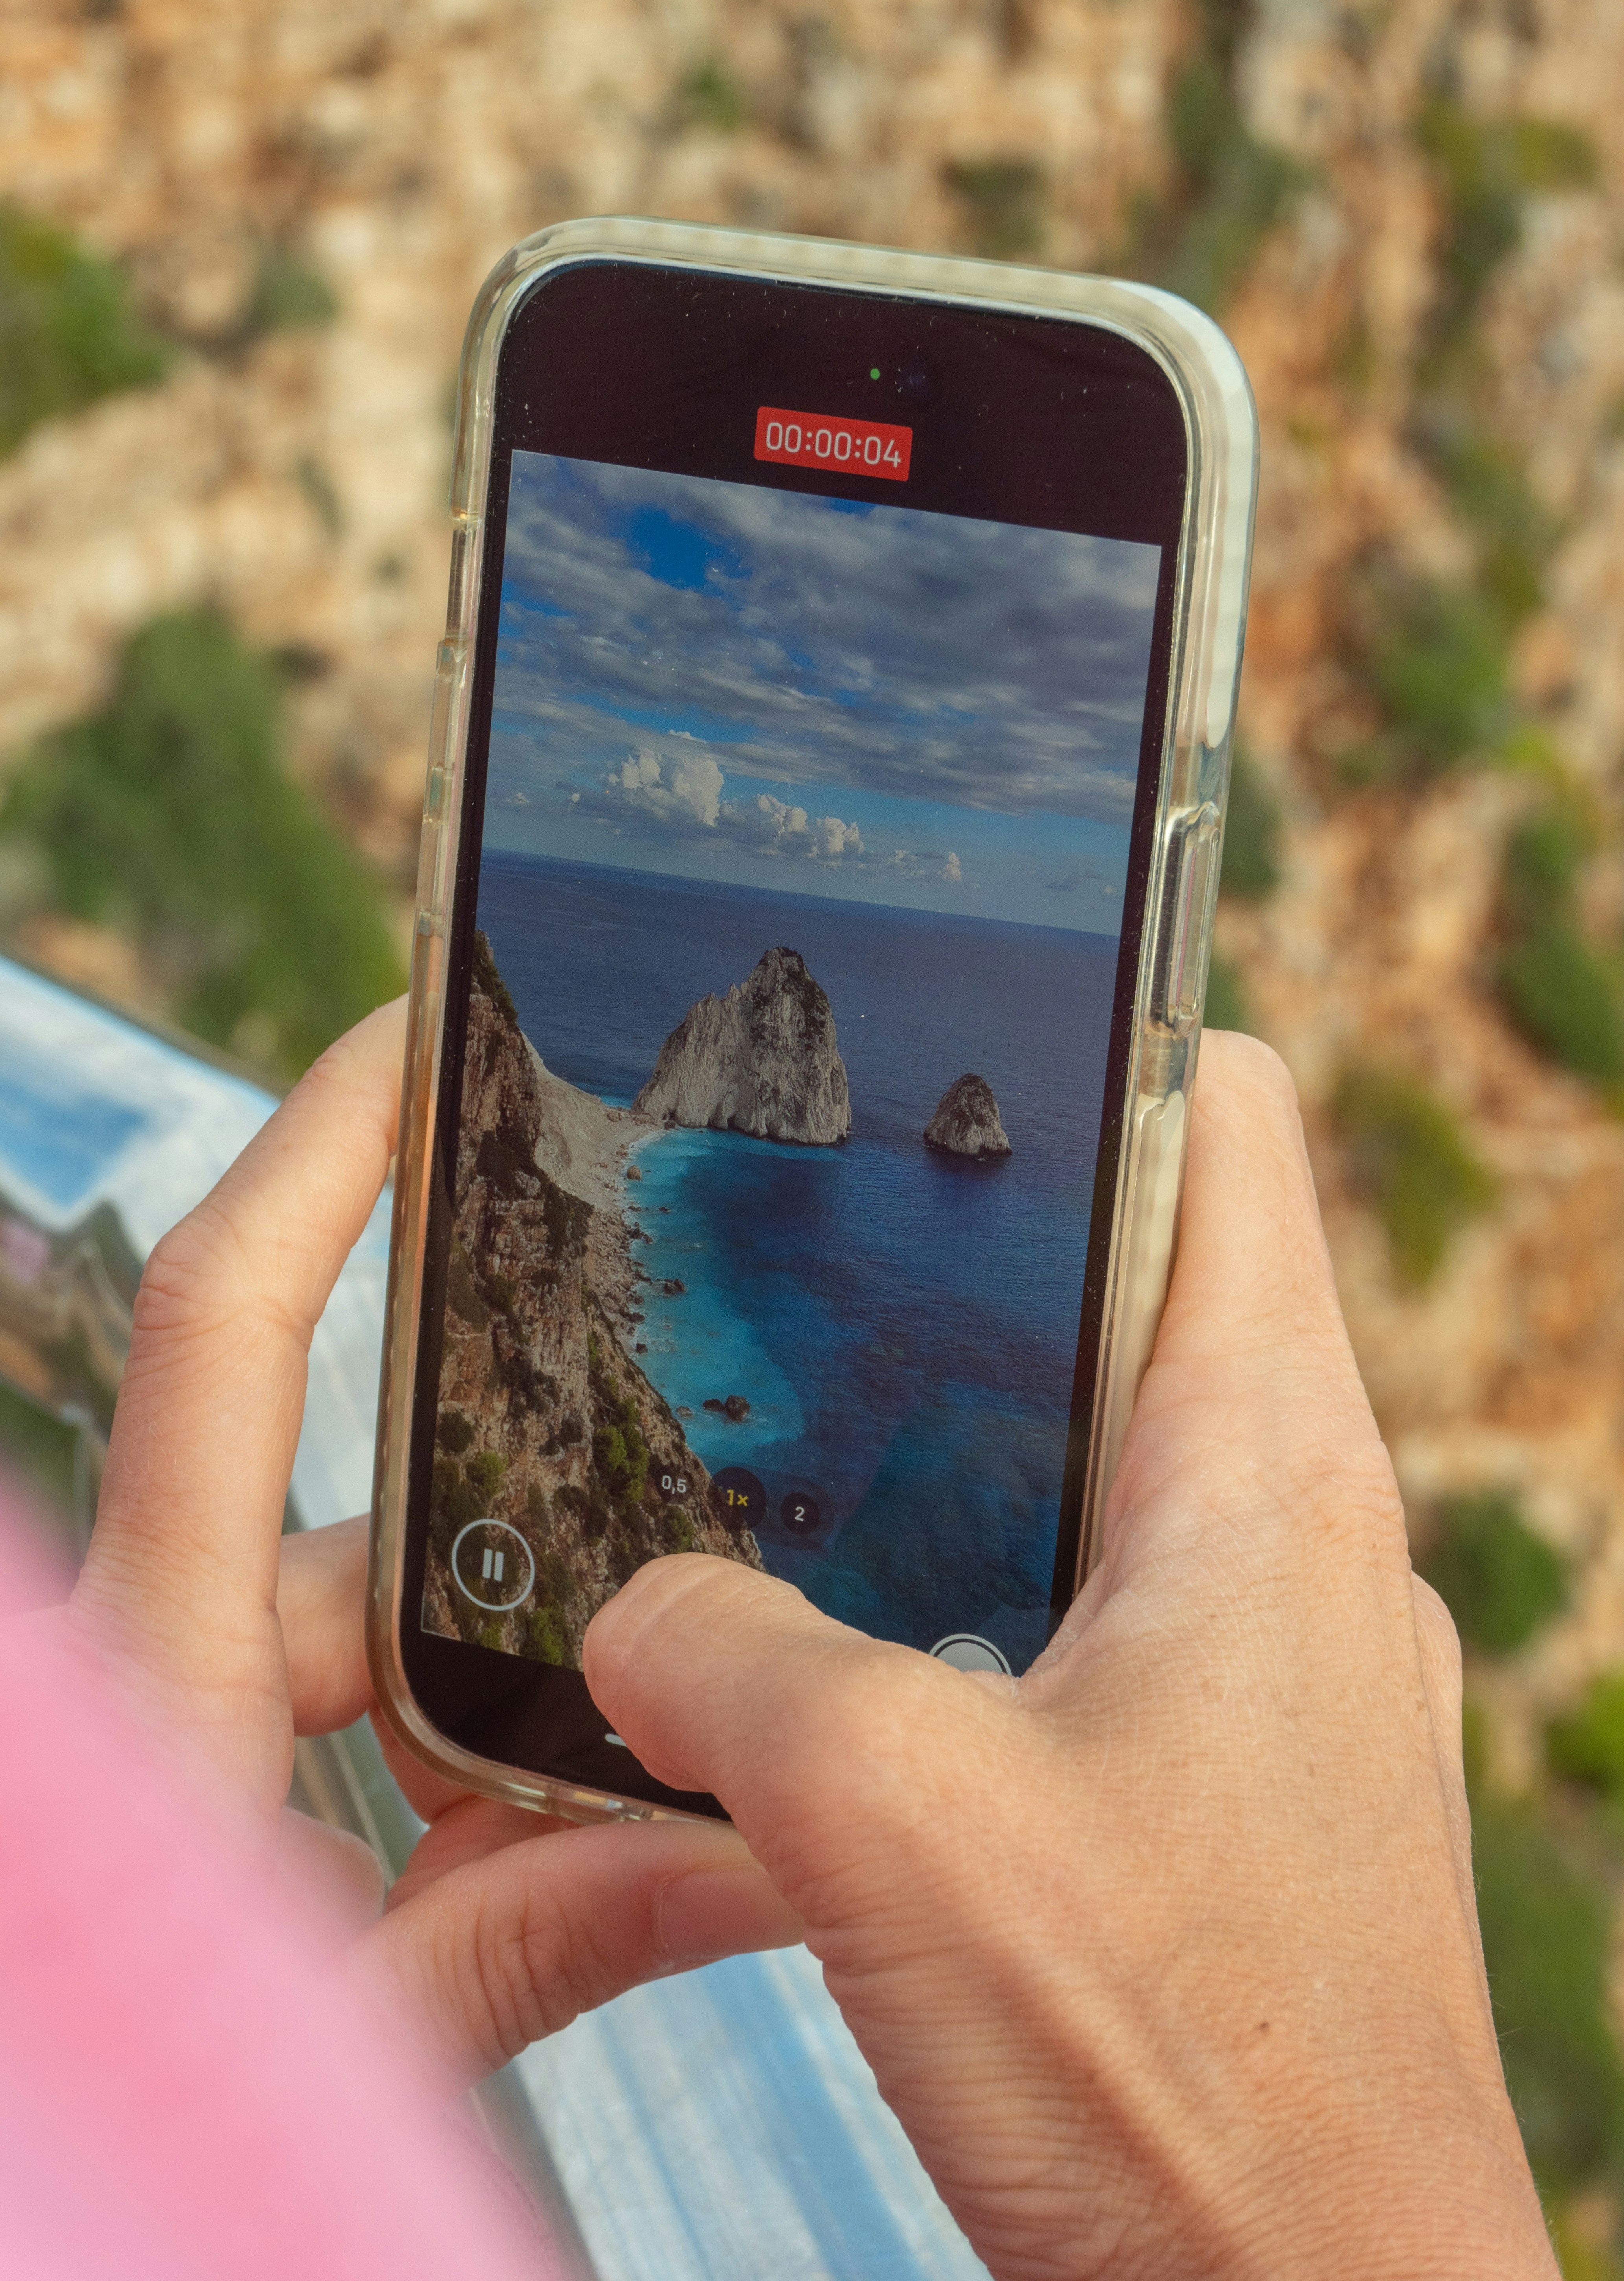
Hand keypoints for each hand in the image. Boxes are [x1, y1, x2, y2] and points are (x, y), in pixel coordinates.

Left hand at [64, 1000, 801, 2088]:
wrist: (43, 2213)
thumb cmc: (107, 2136)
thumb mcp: (334, 2034)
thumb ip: (526, 1942)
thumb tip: (769, 1856)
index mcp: (154, 1670)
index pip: (225, 1334)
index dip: (321, 1155)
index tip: (422, 1028)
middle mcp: (173, 1659)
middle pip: (362, 1519)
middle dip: (523, 1531)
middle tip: (692, 1515)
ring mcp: (202, 1720)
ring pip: (393, 1637)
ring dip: (523, 1702)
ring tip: (689, 1745)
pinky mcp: (237, 1786)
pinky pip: (379, 1724)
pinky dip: (485, 1769)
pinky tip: (602, 1831)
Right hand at [585, 1033, 1555, 2280]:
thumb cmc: (1180, 2078)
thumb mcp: (889, 1822)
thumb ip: (722, 1666)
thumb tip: (619, 1615)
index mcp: (1266, 1465)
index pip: (1224, 1123)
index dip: (1093, 1036)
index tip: (930, 1032)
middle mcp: (1296, 1532)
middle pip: (1133, 1287)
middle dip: (959, 1266)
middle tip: (785, 1263)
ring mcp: (1276, 1661)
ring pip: (1094, 1461)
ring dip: (944, 1458)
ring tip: (782, 1467)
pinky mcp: (1230, 1775)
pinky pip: (1088, 1611)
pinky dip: (965, 1602)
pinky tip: (838, 1670)